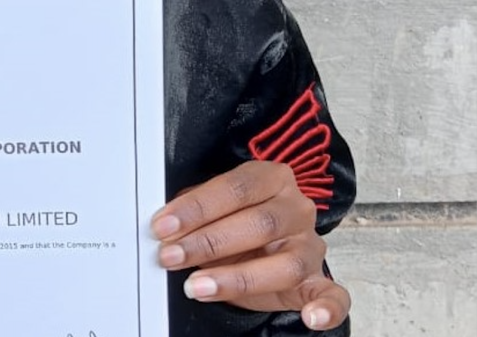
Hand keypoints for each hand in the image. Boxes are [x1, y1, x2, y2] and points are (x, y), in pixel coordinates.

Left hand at [151, 161, 349, 330]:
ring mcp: (311, 245)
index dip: (197, 208)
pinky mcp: (320, 280)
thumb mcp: (215, 207)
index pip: (235, 188)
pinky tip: (310, 319)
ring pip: (286, 263)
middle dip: (208, 242)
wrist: (268, 241)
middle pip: (258, 223)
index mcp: (271, 178)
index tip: (164, 226)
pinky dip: (326, 309)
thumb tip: (163, 226)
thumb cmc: (235, 219)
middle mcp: (296, 208)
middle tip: (170, 256)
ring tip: (196, 286)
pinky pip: (334, 296)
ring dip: (236, 278)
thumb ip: (196, 212)